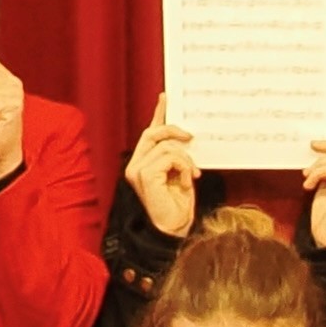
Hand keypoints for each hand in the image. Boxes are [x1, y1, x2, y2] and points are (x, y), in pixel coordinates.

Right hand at [125, 96, 199, 236]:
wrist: (174, 228)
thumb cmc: (178, 206)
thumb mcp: (180, 174)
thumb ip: (177, 156)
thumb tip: (186, 136)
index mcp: (141, 164)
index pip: (149, 133)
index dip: (158, 114)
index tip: (166, 98)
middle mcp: (135, 165)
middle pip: (154, 133)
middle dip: (175, 131)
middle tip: (191, 138)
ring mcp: (137, 170)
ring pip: (167, 146)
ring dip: (186, 159)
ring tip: (191, 175)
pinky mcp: (144, 174)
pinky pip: (171, 157)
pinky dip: (184, 167)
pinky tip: (186, 181)